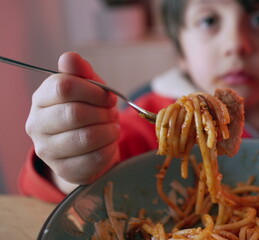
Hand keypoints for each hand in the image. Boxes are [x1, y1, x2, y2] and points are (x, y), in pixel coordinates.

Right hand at [26, 52, 120, 192]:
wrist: (87, 149)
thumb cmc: (89, 112)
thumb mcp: (88, 89)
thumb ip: (82, 73)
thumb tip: (70, 57)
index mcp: (41, 98)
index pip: (64, 87)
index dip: (94, 91)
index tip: (109, 96)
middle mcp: (36, 124)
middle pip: (76, 113)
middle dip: (104, 113)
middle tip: (113, 114)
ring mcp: (47, 150)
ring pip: (87, 137)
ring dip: (110, 131)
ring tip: (113, 128)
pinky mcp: (64, 170)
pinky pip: (95, 158)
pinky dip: (110, 148)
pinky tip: (110, 143)